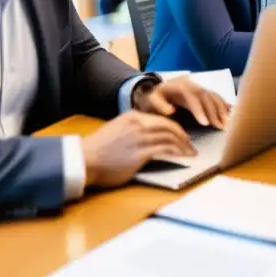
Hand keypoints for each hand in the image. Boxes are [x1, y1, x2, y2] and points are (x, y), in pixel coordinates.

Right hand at [81, 111, 195, 187]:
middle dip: (183, 136)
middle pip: (169, 126)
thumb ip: (132, 131)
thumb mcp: (116, 131)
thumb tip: (146, 140)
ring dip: (184, 146)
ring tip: (191, 153)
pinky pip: (166, 150)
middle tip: (190, 145)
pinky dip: (178, 153)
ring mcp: (141, 137)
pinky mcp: (141, 153)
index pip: (161, 119)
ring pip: (171, 137)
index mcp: (132, 116)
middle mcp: (139, 124)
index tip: (181, 136)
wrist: (84, 160)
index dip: (175, 128)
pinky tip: (184, 158)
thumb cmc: (97, 150)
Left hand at [133, 77, 230, 128]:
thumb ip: (159, 104)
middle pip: (206, 96)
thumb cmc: (154, 98)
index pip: (192, 96)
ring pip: (213, 96)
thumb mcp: (151, 100)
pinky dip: (223, 104)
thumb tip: (171, 110)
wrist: (159, 89)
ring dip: (221, 109)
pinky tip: (231, 111)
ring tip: (227, 123)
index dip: (200, 109)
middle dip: (214, 112)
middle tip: (220, 126)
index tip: (205, 123)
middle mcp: (192, 84)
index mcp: (180, 85)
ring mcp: (199, 87)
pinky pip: (215, 97)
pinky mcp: (203, 92)